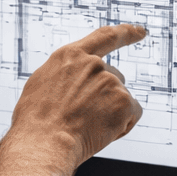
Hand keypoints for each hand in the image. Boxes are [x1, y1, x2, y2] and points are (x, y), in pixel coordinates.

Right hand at [0, 24, 146, 175]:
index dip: (126, 32)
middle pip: (114, 78)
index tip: (141, 31)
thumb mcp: (42, 85)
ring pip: (121, 99)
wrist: (44, 143)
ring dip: (110, 113)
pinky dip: (122, 126)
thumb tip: (74, 80)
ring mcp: (110, 81)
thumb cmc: (35, 122)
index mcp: (71, 55)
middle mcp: (94, 64)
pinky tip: (101, 133)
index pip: (105, 37)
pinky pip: (132, 115)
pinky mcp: (124, 101)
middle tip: (83, 118)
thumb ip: (66, 75)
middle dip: (106, 96)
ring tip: (86, 128)